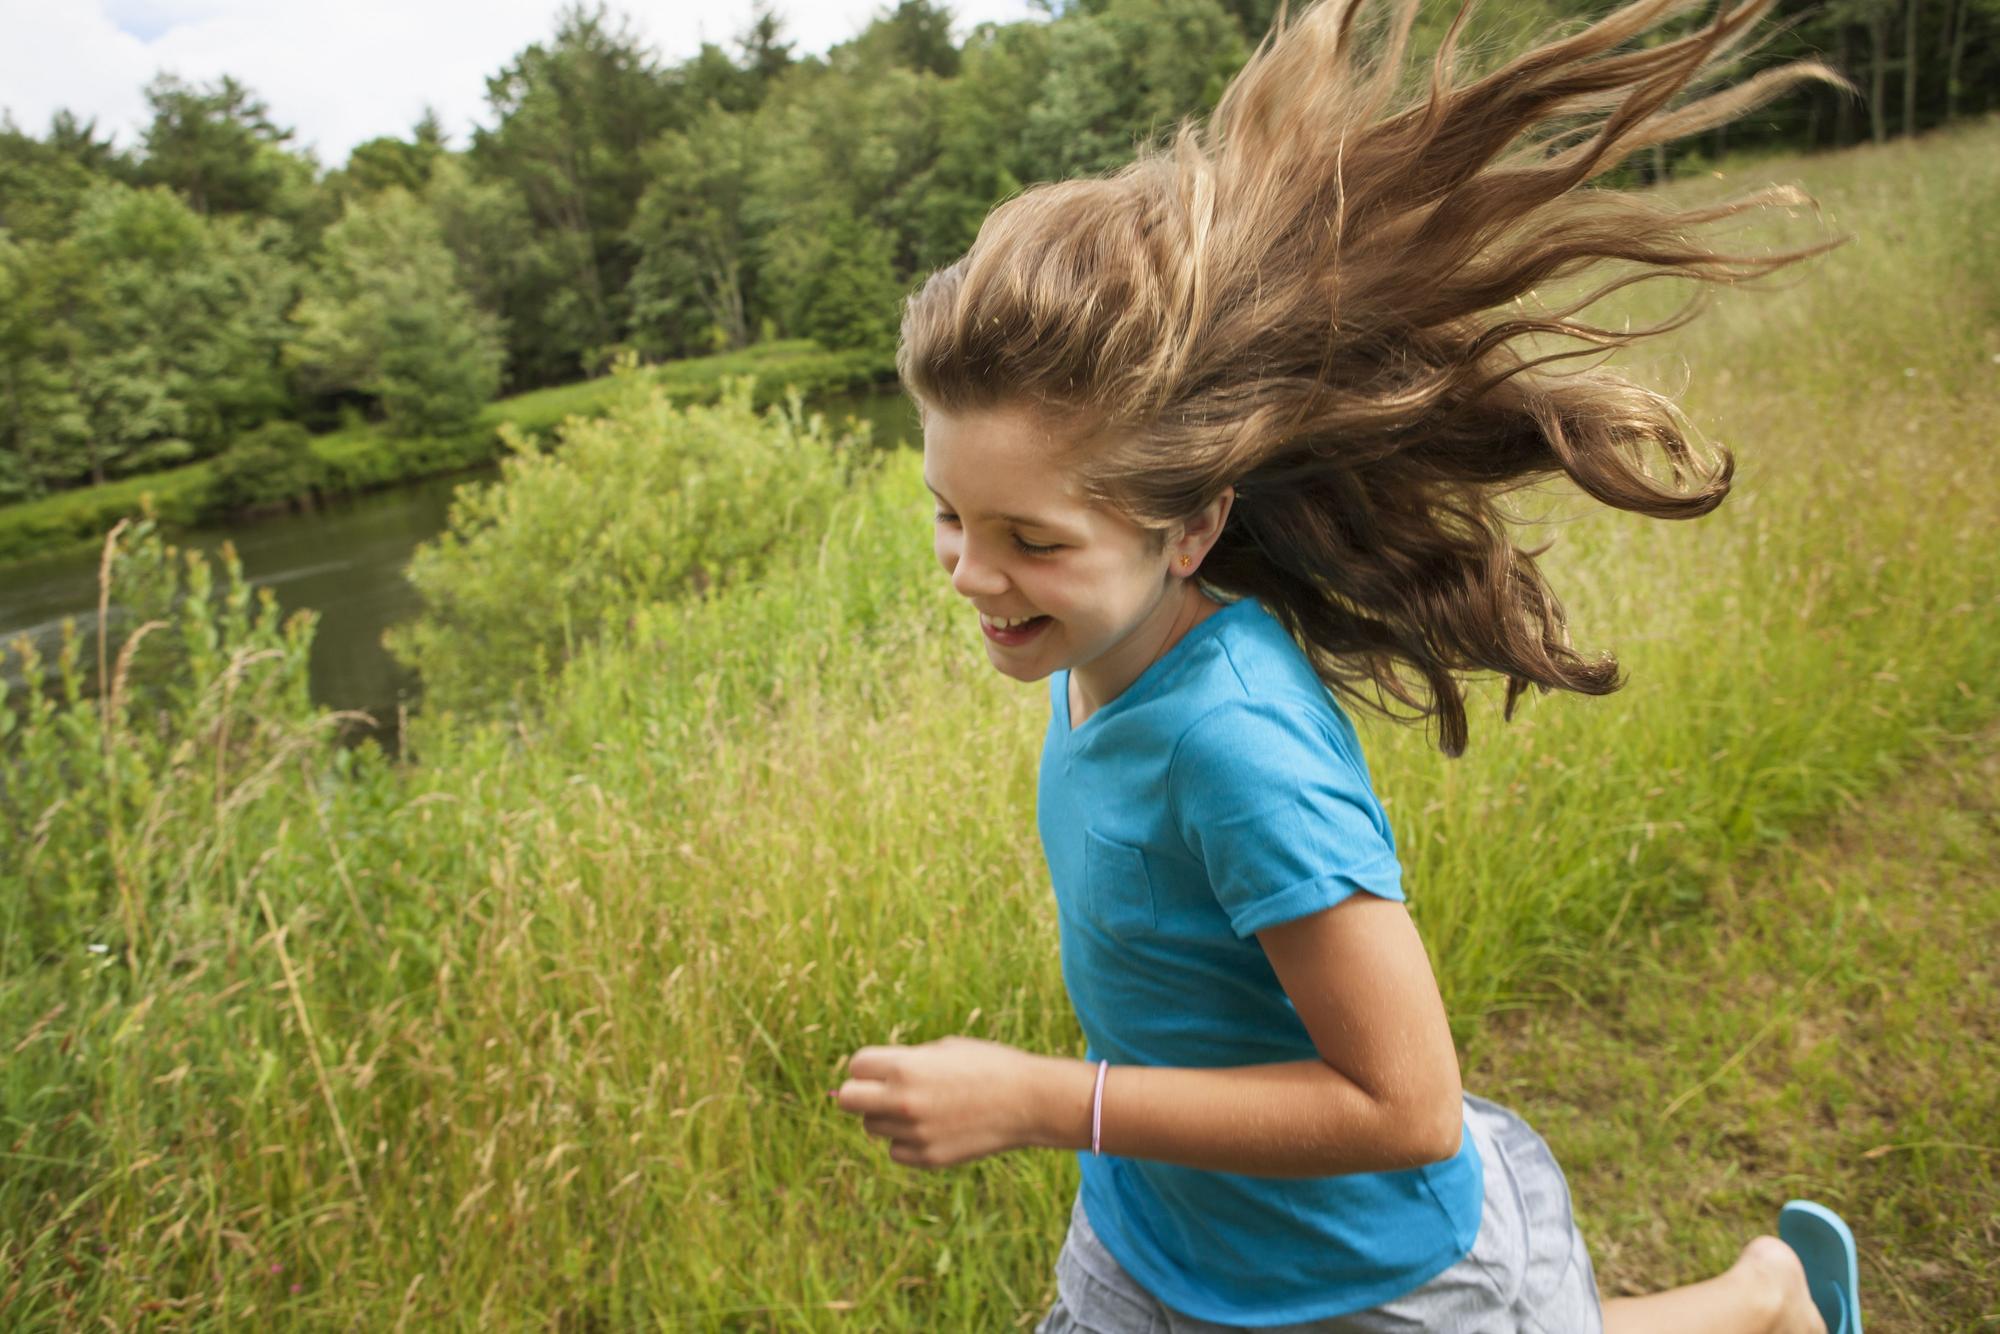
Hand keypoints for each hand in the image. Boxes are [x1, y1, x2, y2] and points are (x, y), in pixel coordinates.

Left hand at [832, 1036, 1052, 1168]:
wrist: (1028, 1101)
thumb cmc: (987, 1065)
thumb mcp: (943, 1049)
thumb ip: (905, 1061)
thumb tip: (872, 1076)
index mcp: (905, 1067)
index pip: (855, 1066)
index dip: (868, 1066)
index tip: (883, 1068)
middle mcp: (903, 1101)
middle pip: (847, 1100)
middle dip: (859, 1094)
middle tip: (880, 1091)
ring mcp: (914, 1133)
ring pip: (872, 1127)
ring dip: (885, 1117)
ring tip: (918, 1107)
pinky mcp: (927, 1158)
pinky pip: (896, 1150)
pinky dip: (906, 1141)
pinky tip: (932, 1128)